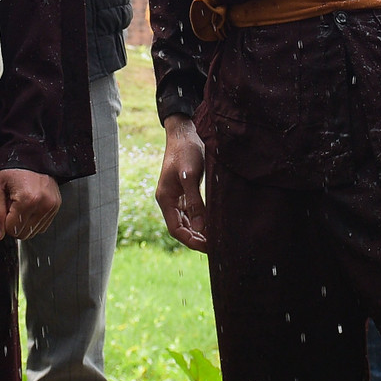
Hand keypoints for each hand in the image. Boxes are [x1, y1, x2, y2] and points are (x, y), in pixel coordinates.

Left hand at [0, 169, 60, 240]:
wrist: (30, 154)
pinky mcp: (56, 206)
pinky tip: (29, 203)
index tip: (5, 205)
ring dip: (24, 221)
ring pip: (33, 232)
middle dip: (14, 222)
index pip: (12, 229)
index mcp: (28, 199)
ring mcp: (53, 206)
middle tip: (12, 203)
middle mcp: (44, 204)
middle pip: (23, 233)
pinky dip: (33, 219)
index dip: (4, 220)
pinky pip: (41, 226)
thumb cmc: (11, 168)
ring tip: (21, 202)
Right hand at [155, 115, 208, 252]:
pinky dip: (200, 220)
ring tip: (215, 238)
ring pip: (186, 221)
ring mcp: (176, 196)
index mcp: (165, 199)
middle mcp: (169, 200)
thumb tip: (200, 227)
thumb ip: (195, 201)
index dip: (190, 240)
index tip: (207, 247)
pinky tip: (212, 224)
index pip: (176, 229)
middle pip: (180, 228)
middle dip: (196, 238)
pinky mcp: (184, 191)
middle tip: (215, 246)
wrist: (184, 133)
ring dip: (198, 231)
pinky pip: (191, 212)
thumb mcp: (190, 176)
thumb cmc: (186, 151)